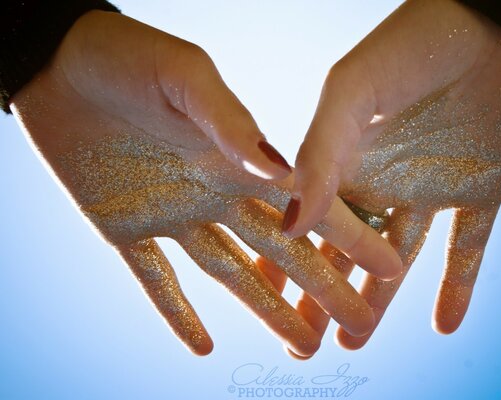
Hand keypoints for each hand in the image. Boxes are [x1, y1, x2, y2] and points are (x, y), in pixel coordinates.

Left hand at [10, 10, 403, 355]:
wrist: (57, 65)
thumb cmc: (125, 56)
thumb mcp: (182, 76)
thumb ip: (229, 122)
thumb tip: (280, 172)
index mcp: (235, 157)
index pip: (304, 204)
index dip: (347, 236)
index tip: (388, 265)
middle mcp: (216, 191)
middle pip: (279, 249)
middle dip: (321, 285)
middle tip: (359, 321)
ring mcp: (175, 214)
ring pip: (230, 273)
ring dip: (266, 309)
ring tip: (301, 343)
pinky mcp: (127, 229)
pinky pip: (156, 280)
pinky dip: (176, 314)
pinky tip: (202, 345)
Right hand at [282, 0, 500, 352]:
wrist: (491, 23)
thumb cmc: (413, 45)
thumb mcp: (353, 95)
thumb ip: (321, 154)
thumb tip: (292, 226)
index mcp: (346, 158)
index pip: (309, 222)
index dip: (286, 260)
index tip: (263, 299)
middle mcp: (382, 179)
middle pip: (346, 251)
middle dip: (324, 294)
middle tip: (304, 339)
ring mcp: (427, 189)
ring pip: (398, 260)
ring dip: (378, 303)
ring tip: (354, 343)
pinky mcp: (479, 193)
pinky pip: (467, 250)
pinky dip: (459, 288)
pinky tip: (445, 326)